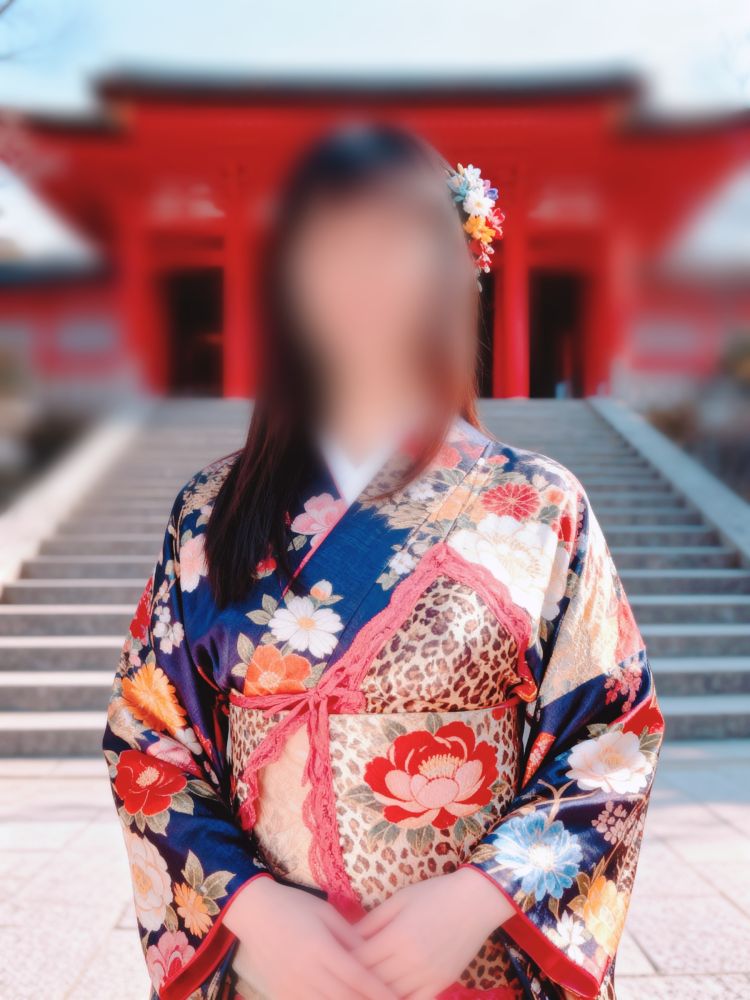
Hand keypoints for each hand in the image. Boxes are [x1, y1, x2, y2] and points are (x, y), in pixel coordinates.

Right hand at [225, 877, 396, 999]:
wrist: (253, 912)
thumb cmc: (294, 906)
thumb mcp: (326, 912)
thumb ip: (350, 935)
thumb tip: (375, 953)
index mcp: (320, 947)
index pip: (357, 977)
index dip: (380, 991)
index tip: (399, 999)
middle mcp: (306, 971)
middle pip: (345, 998)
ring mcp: (291, 986)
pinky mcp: (281, 993)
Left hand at [353, 868, 513, 999]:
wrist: (475, 901)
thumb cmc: (434, 894)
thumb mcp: (400, 899)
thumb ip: (373, 920)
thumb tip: (348, 938)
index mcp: (397, 935)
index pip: (360, 959)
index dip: (343, 962)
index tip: (332, 960)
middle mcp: (411, 960)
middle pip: (372, 980)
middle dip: (354, 979)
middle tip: (340, 977)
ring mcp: (427, 975)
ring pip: (390, 995)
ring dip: (372, 992)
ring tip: (360, 987)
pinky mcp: (440, 984)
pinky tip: (387, 994)